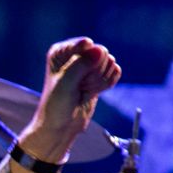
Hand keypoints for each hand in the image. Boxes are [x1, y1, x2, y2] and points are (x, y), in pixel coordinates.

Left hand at [18, 37, 121, 162]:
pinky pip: (115, 71)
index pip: (85, 45)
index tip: (74, 76)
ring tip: (83, 90)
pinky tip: (93, 91)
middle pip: (101, 53)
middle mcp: (76, 54)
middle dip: (93, 74)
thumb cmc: (57, 105)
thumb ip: (81, 65)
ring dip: (99, 80)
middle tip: (79, 87)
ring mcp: (90, 63)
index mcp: (61, 51)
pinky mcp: (100, 74)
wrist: (62, 126)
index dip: (85, 62)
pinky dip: (106, 83)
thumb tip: (100, 50)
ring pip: (109, 62)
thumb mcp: (65, 83)